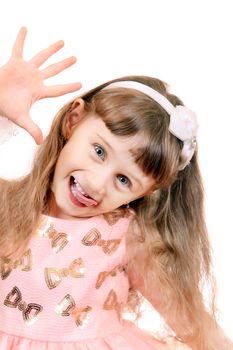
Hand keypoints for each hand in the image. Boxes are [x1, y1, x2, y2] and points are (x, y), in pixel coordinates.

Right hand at [0, 27, 81, 143]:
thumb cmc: (7, 108)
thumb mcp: (21, 118)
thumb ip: (32, 128)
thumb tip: (40, 142)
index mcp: (39, 92)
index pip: (58, 89)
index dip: (69, 87)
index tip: (81, 84)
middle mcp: (35, 79)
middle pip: (53, 70)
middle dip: (64, 64)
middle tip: (75, 59)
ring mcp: (26, 70)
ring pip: (41, 57)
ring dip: (51, 50)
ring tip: (62, 43)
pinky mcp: (14, 63)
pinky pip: (18, 48)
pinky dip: (21, 38)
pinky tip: (25, 28)